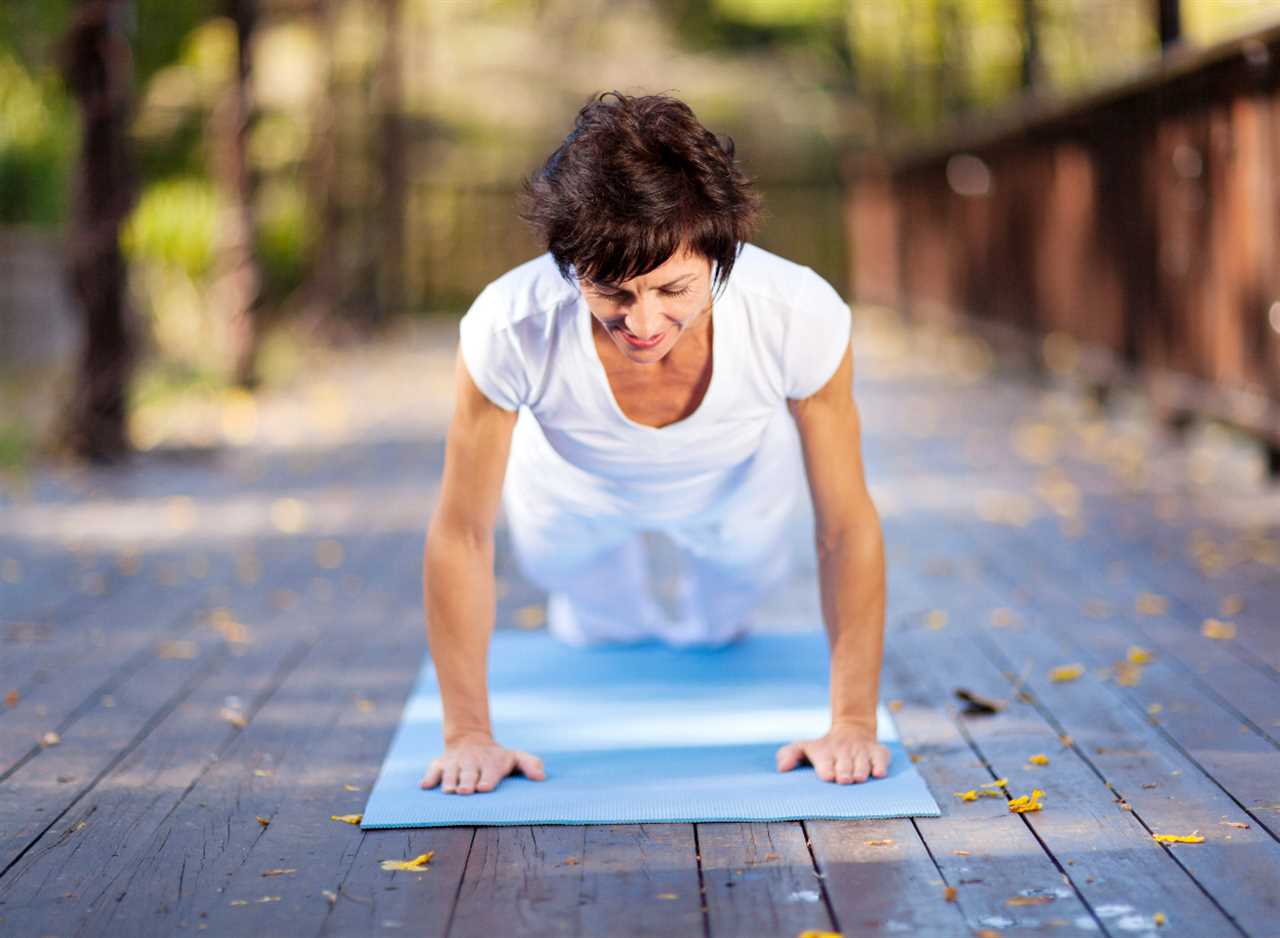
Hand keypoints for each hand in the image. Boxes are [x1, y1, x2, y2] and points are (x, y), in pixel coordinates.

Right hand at [420, 732, 545, 794]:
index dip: (487, 779)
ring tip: (449, 790)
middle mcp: (472, 763)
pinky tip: (425, 786)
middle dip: (467, 782)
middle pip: (469, 774)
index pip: (490, 772)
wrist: (471, 739)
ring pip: (450, 773)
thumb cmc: (497, 757)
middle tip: (466, 791)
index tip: (484, 787)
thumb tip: (541, 777)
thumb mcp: (515, 758)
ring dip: (449, 781)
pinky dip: (429, 777)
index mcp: (491, 763)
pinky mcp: (440, 764)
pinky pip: (432, 770)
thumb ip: (529, 764)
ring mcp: (455, 764)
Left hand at [775, 723, 890, 783]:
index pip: (825, 764)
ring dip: (861, 771)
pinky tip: (878, 773)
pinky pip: (881, 760)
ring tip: (858, 777)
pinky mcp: (879, 753)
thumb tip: (781, 768)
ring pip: (863, 764)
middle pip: (845, 767)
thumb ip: (788, 755)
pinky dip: (880, 766)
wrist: (852, 730)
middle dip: (844, 773)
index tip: (827, 776)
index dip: (827, 770)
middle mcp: (844, 753)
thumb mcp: (804, 748)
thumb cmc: (824, 748)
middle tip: (844, 779)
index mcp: (825, 754)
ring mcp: (862, 753)